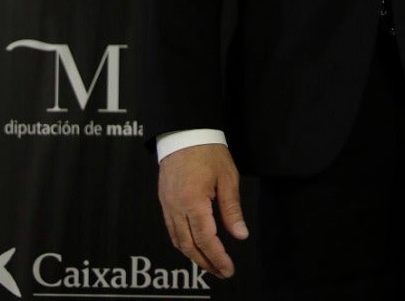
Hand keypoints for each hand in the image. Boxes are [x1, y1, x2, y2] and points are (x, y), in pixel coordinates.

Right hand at [158, 144, 247, 277]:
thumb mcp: (227, 177)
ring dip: (193, 256)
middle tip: (221, 272)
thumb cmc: (208, 150)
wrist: (185, 131)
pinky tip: (194, 245)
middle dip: (206, 263)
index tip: (229, 269)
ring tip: (210, 263)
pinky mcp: (164, 201)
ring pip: (178, 241)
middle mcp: (176, 208)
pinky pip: (172, 229)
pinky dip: (183, 243)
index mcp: (193, 202)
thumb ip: (232, 209)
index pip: (206, 240)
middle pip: (189, 246)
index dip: (217, 258)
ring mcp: (167, 205)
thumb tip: (240, 235)